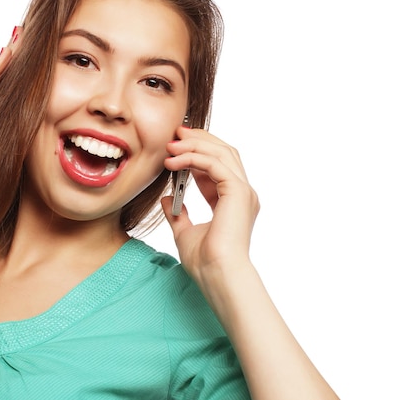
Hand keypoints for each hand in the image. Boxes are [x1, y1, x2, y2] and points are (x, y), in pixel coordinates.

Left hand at [161, 127, 259, 277]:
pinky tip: (175, 160)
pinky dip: (194, 157)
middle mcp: (242, 194)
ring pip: (222, 153)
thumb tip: (166, 198)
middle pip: (224, 153)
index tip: (174, 145)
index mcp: (233, 202)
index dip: (196, 153)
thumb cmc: (205, 262)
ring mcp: (243, 192)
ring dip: (195, 145)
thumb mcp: (185, 232)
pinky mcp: (239, 192)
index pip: (217, 167)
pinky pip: (216, 164)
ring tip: (171, 144)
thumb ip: (177, 214)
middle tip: (175, 132)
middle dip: (199, 139)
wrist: (217, 276)